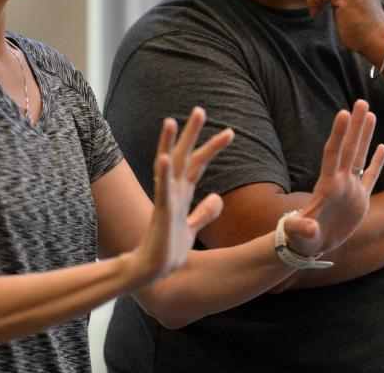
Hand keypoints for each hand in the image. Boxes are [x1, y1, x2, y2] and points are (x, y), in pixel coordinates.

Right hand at [132, 107, 233, 281]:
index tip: (228, 132)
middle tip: (200, 110)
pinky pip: (162, 192)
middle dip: (192, 134)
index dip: (212, 147)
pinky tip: (164, 158)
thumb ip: (205, 212)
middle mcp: (173, 192)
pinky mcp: (162, 215)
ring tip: (171, 120)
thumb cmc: (169, 249)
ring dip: (169, 144)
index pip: (197, 164)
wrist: (154, 273)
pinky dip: (163, 174)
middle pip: (183, 156)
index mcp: (182, 194)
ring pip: (169, 167)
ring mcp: (166, 201)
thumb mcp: (193, 227)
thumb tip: (218, 198)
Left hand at [281, 99, 383, 256]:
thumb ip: (302, 229)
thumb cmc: (300, 239)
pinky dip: (377, 163)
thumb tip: (310, 228)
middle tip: (361, 102)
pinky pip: (370, 177)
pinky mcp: (360, 200)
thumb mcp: (299, 235)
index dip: (338, 134)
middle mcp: (339, 182)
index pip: (333, 154)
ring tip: (369, 113)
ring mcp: (351, 189)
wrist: (310, 245)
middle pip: (349, 148)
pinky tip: (382, 146)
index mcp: (326, 186)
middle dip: (355, 125)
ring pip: (360, 156)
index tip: (343, 113)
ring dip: (365, 135)